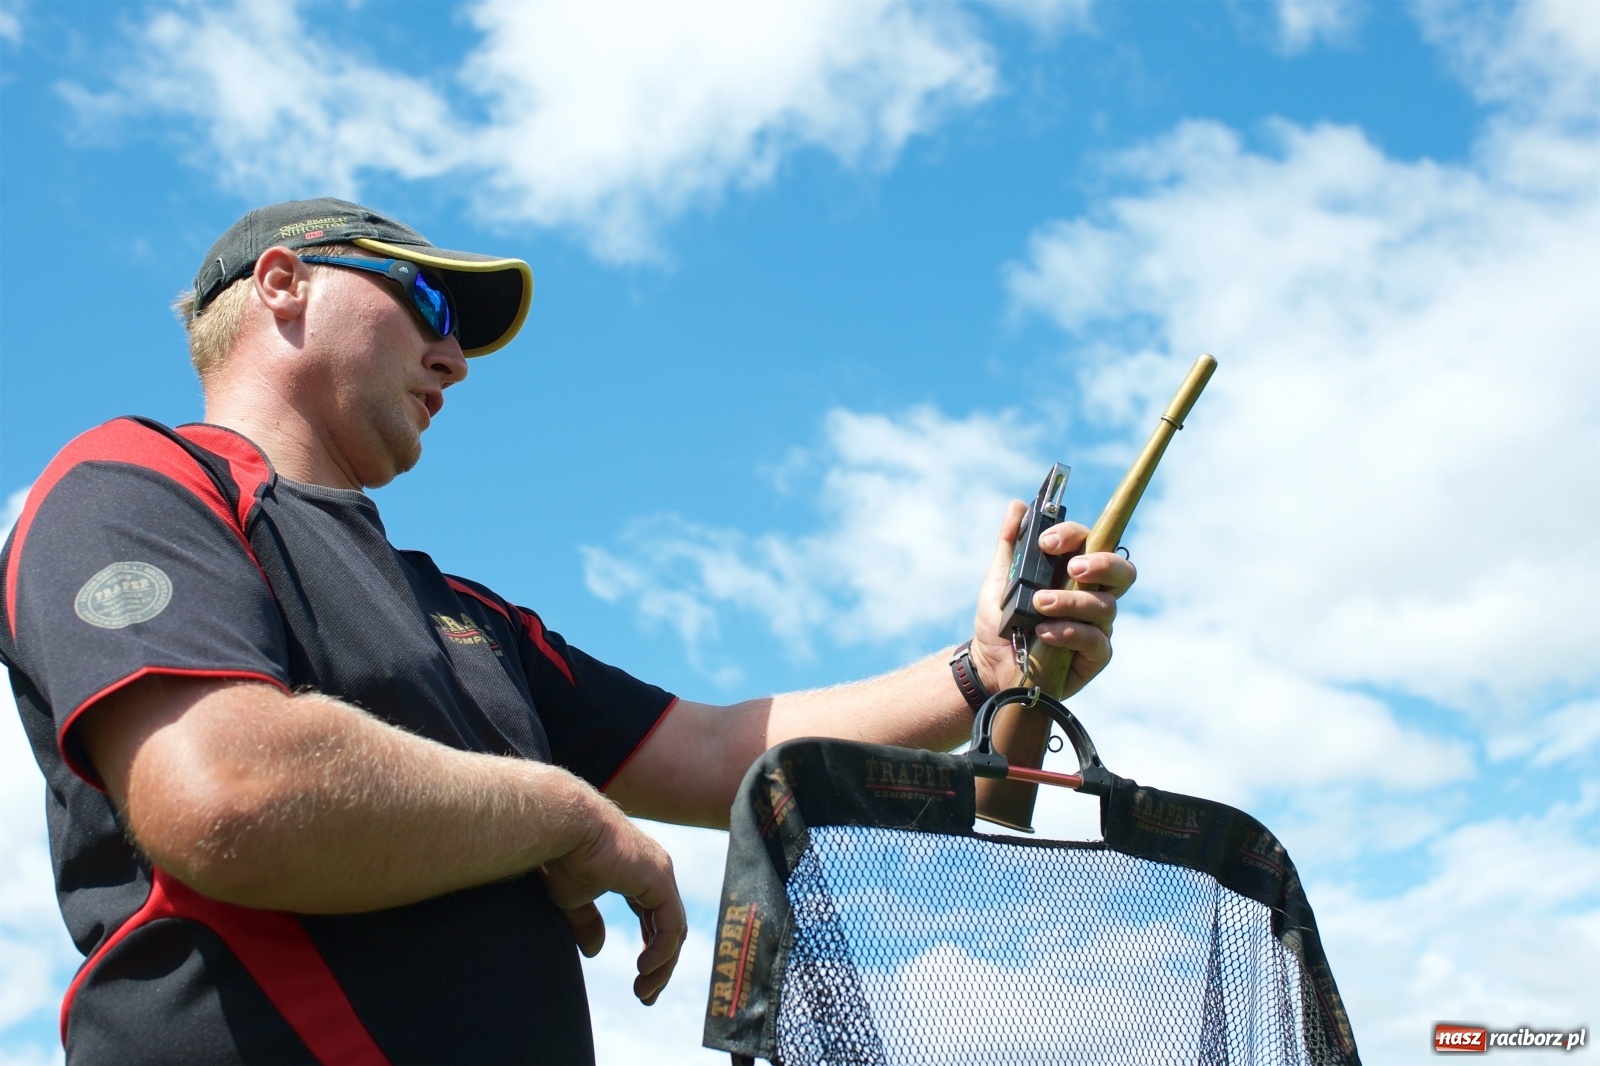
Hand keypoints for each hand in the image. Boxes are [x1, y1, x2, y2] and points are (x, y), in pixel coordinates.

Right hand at [539, 804, 686, 1004]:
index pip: (656, 920)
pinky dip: (662, 951)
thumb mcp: (574, 899)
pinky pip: (671, 925)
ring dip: (662, 965)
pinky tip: (645, 969)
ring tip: (644, 991)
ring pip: (675, 931)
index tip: (640, 981)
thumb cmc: (562, 856)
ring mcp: (661, 875)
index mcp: (640, 875)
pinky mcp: (659, 879)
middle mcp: (657, 873)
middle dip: (661, 965)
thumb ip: (587, 923)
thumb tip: (596, 951)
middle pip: (670, 928)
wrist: (561, 827)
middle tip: (646, 995)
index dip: (651, 951)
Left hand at [969, 501, 1136, 698]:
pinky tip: (1044, 632)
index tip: (1046, 541)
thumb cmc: (1001, 620)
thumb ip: (1011, 543)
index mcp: (1074, 571)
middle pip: (1121, 571)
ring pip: (1104, 605)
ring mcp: (1097, 626)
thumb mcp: (1000, 579)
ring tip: (1040, 605)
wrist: (989, 663)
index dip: (1074, 535)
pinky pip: (1096, 640)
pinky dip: (1070, 632)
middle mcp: (1092, 595)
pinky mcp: (1094, 656)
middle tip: (1073, 568)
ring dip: (1071, 601)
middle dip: (1102, 563)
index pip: (1091, 542)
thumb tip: (1017, 506)